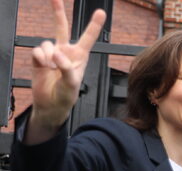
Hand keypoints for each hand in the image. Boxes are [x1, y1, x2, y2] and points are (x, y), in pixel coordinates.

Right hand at [26, 0, 105, 143]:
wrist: (50, 104)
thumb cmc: (67, 95)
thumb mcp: (72, 83)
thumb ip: (66, 67)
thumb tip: (56, 53)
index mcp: (80, 56)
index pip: (88, 37)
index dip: (94, 25)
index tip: (101, 12)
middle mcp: (65, 51)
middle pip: (61, 27)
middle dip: (58, 12)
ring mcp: (51, 53)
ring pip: (47, 43)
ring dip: (49, 56)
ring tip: (51, 68)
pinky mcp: (38, 58)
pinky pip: (37, 50)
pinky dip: (40, 58)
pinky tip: (43, 66)